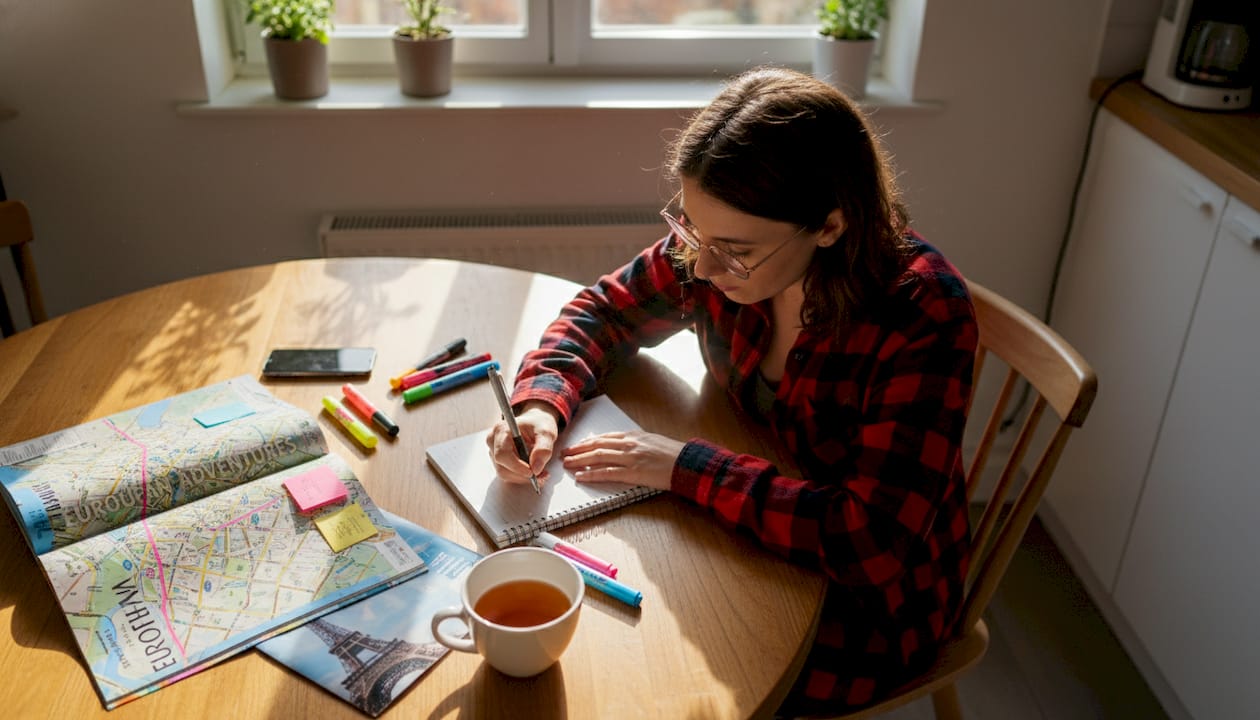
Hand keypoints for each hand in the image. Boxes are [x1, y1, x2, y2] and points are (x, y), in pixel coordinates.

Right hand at [486, 402, 559, 486]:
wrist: (535, 423)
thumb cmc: (539, 424)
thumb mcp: (547, 432)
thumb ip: (543, 448)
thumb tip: (536, 468)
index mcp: (501, 430)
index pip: (502, 454)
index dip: (516, 466)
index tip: (532, 472)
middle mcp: (493, 441)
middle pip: (502, 467)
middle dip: (523, 475)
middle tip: (543, 475)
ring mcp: (494, 452)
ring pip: (505, 474)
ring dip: (524, 478)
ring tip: (542, 473)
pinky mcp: (499, 461)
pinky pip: (508, 475)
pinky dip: (522, 477)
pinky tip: (535, 472)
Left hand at [560, 431, 684, 491]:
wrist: (687, 463)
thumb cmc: (673, 454)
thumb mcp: (653, 441)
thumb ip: (636, 442)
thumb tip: (624, 446)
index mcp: (633, 436)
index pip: (604, 437)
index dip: (588, 442)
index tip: (577, 445)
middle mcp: (629, 444)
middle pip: (597, 445)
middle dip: (578, 449)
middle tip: (565, 453)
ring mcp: (630, 457)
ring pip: (598, 457)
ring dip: (580, 460)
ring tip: (567, 464)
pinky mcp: (633, 472)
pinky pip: (607, 473)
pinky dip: (592, 474)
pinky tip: (581, 476)